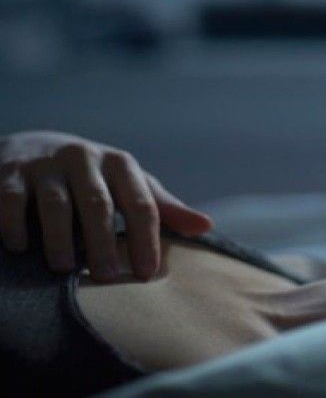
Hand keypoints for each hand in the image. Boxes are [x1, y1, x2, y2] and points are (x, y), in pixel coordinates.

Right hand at [0, 131, 213, 280]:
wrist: (36, 148)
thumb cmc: (97, 179)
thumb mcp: (132, 187)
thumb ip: (165, 208)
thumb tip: (206, 227)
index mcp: (122, 165)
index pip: (141, 204)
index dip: (145, 239)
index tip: (145, 273)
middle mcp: (86, 158)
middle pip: (99, 205)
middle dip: (103, 244)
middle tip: (105, 277)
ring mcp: (47, 163)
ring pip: (56, 204)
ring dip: (60, 239)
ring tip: (64, 269)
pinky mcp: (10, 170)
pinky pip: (12, 198)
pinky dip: (13, 223)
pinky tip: (20, 247)